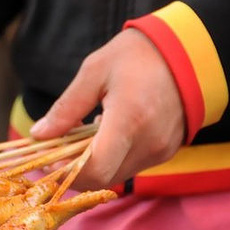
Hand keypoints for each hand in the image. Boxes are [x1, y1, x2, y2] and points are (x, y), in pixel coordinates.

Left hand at [30, 28, 185, 190]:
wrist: (190, 51)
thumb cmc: (139, 55)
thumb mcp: (95, 71)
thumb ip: (66, 108)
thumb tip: (39, 134)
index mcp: (129, 121)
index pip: (96, 170)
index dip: (67, 173)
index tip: (48, 160)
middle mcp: (149, 143)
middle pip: (103, 178)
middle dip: (74, 171)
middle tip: (56, 150)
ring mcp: (161, 150)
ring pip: (116, 175)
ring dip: (92, 165)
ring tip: (79, 136)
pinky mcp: (166, 151)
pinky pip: (131, 166)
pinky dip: (111, 158)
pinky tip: (103, 133)